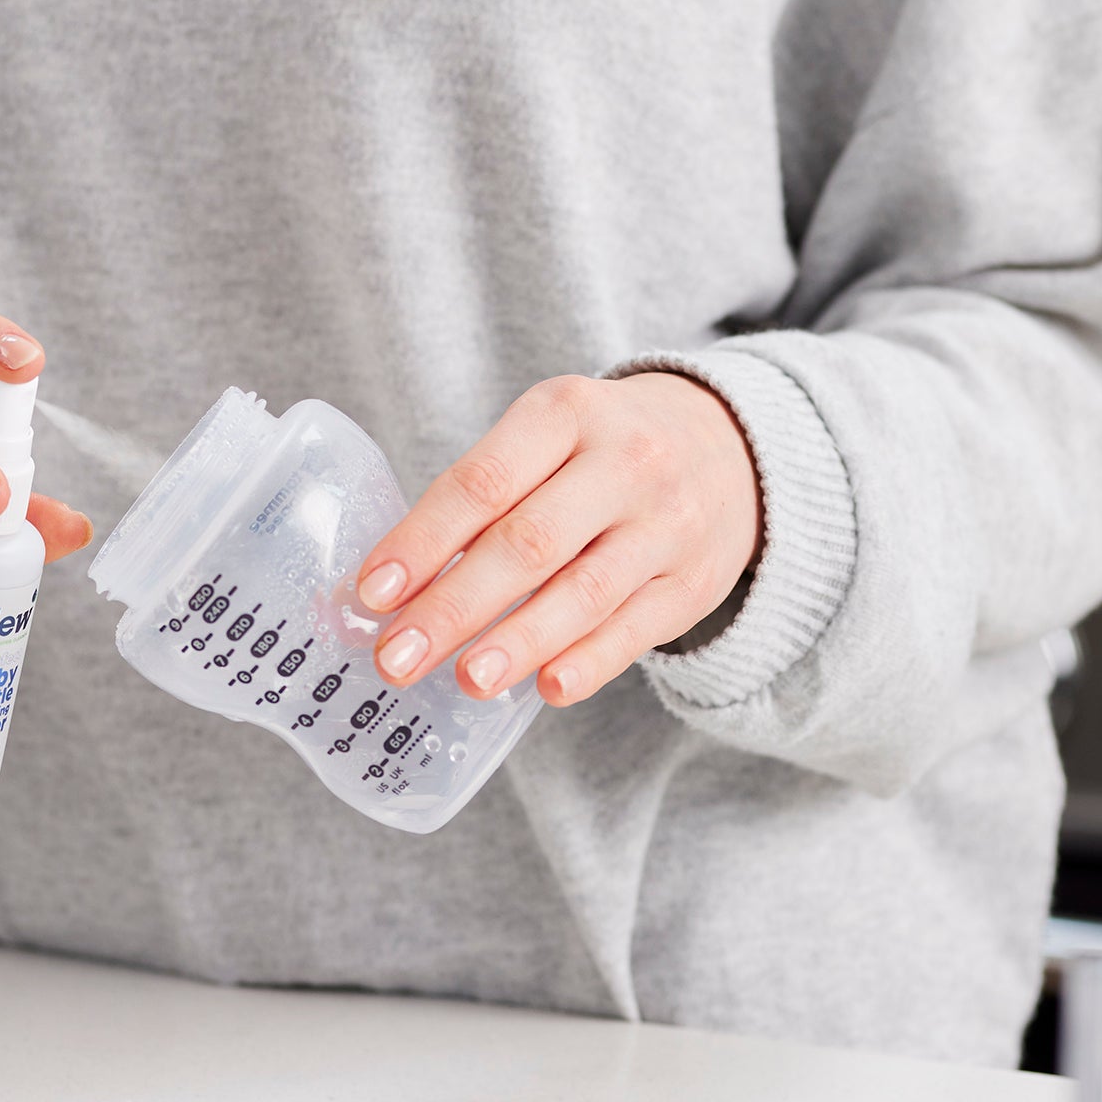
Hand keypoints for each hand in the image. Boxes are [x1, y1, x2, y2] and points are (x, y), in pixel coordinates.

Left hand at [354, 373, 758, 707]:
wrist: (731, 445)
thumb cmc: (602, 449)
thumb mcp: (548, 436)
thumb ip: (477, 501)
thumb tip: (383, 592)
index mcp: (567, 413)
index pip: (483, 482)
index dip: (423, 541)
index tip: (371, 594)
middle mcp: (624, 463)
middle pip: (530, 543)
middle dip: (456, 606)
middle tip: (397, 657)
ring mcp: (666, 525)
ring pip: (585, 591)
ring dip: (519, 641)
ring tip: (465, 680)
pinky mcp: (694, 582)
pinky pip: (637, 630)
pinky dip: (589, 662)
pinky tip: (545, 689)